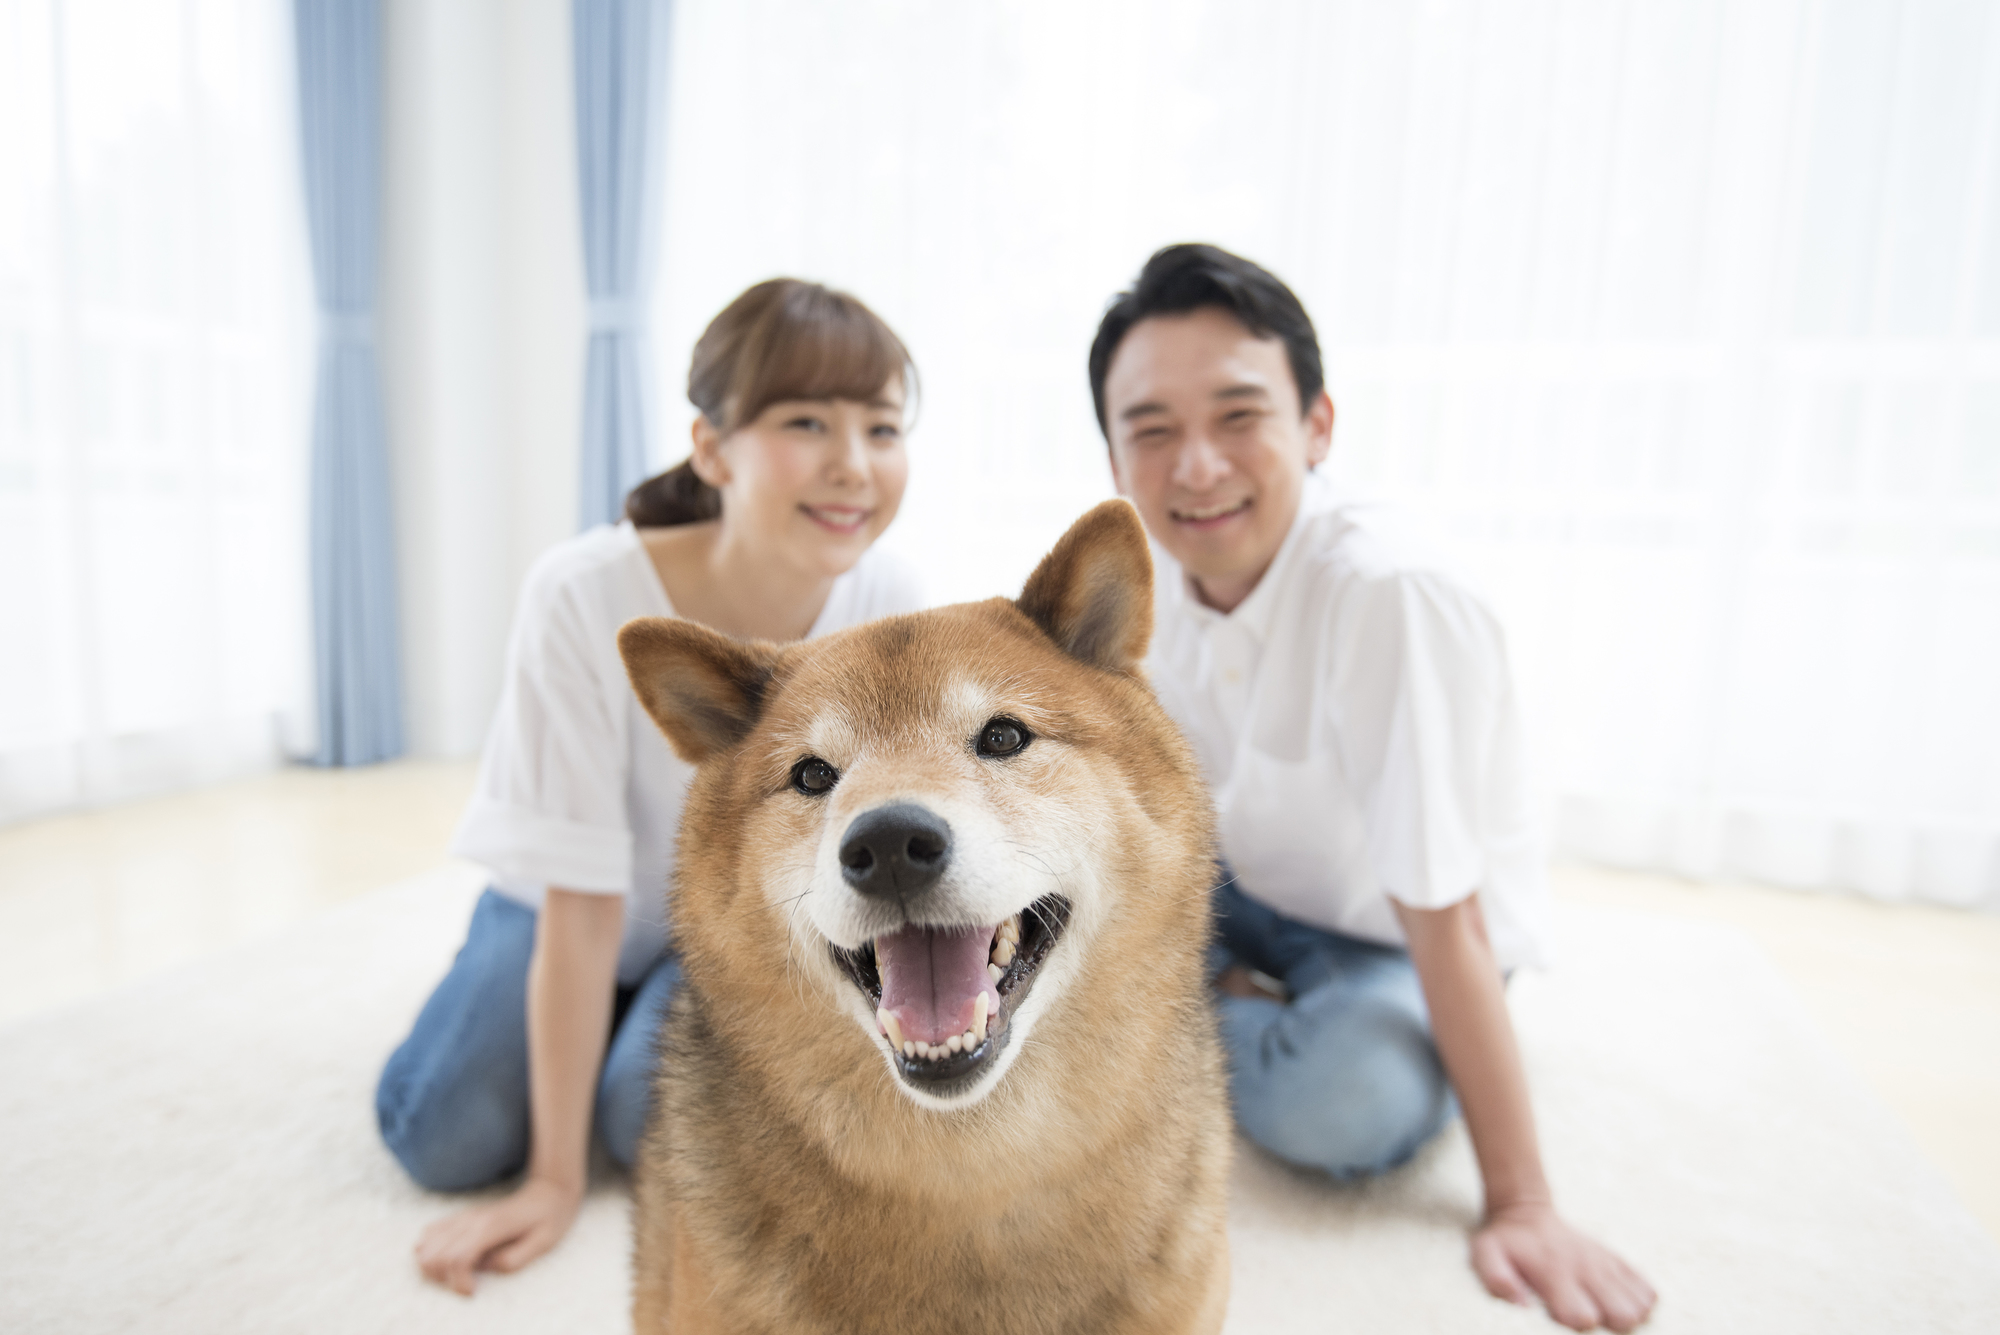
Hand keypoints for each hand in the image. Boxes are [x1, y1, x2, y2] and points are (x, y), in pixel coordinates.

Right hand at [414, 1176, 583, 1295]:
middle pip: (431, 1255)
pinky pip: (429, 1233)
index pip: (456, 1259)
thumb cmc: (548, 1220)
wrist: (548, 1192)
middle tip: (466, 1283)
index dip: (459, 1283)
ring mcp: (464, 1217)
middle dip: (443, 1278)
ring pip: (424, 1245)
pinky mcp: (461, 1217)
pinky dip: (430, 1252)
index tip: (473, 1291)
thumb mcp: (541, 1244)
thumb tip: (485, 1268)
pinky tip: (450, 1260)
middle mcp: (471, 1220)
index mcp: (490, 1228)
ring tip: (458, 1274)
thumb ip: (512, 1260)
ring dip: (433, 1267)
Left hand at [1471, 1200, 1656, 1330]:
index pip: (1584, 1316)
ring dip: (1629, 1317)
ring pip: (1641, 1305)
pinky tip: (1619, 1303)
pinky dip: (1641, 1303)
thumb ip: (1496, 1278)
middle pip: (1625, 1315)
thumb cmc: (1506, 1241)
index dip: (1578, 1326)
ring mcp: (1605, 1264)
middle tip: (1593, 1318)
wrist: (1525, 1210)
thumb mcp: (1486, 1254)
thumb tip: (1521, 1305)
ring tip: (1605, 1313)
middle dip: (1613, 1328)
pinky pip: (1648, 1290)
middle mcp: (1587, 1269)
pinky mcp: (1616, 1261)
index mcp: (1556, 1273)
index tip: (1564, 1318)